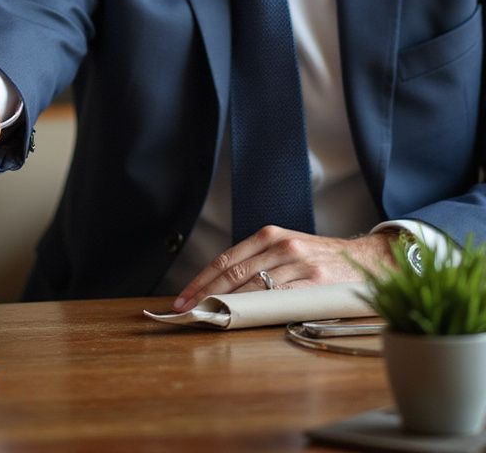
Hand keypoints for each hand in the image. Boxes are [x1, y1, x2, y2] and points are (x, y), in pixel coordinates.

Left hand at [172, 226, 397, 310]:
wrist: (367, 259)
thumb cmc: (320, 259)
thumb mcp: (287, 249)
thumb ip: (259, 261)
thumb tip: (221, 287)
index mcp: (270, 235)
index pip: (226, 259)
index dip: (202, 280)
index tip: (185, 297)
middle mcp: (281, 245)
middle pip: (233, 273)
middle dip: (206, 293)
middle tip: (188, 310)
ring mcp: (299, 263)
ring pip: (253, 287)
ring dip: (227, 305)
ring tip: (209, 318)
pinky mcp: (316, 283)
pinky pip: (280, 298)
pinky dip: (258, 310)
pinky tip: (243, 318)